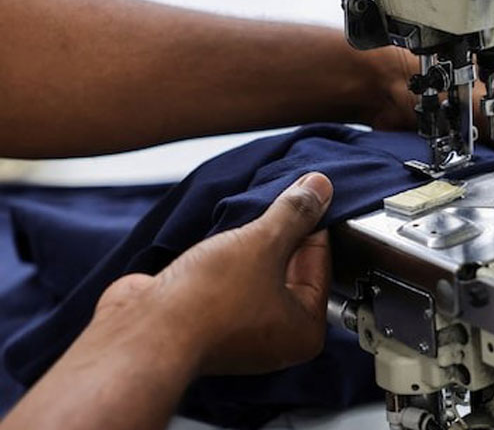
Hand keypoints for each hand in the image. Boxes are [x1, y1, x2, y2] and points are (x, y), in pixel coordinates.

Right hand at [93, 172, 333, 375]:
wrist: (143, 332)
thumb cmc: (207, 303)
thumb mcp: (263, 243)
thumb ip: (294, 213)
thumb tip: (320, 187)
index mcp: (305, 329)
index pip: (321, 262)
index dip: (312, 223)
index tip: (306, 193)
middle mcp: (276, 336)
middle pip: (290, 266)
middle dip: (280, 231)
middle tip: (275, 195)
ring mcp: (240, 330)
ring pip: (256, 270)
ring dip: (249, 242)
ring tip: (245, 210)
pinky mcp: (207, 320)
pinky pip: (227, 278)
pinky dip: (225, 255)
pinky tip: (219, 230)